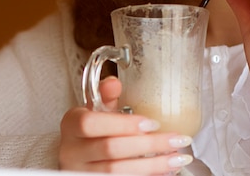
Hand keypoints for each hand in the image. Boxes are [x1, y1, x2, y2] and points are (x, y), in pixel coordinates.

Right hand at [59, 76, 192, 172]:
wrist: (78, 158)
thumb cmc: (90, 132)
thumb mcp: (95, 110)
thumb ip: (106, 96)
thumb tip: (114, 82)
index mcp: (71, 124)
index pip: (91, 123)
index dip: (123, 123)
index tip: (152, 123)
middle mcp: (71, 151)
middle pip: (110, 149)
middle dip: (148, 145)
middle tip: (176, 140)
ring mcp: (80, 172)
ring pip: (117, 171)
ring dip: (152, 165)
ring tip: (178, 158)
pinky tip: (165, 171)